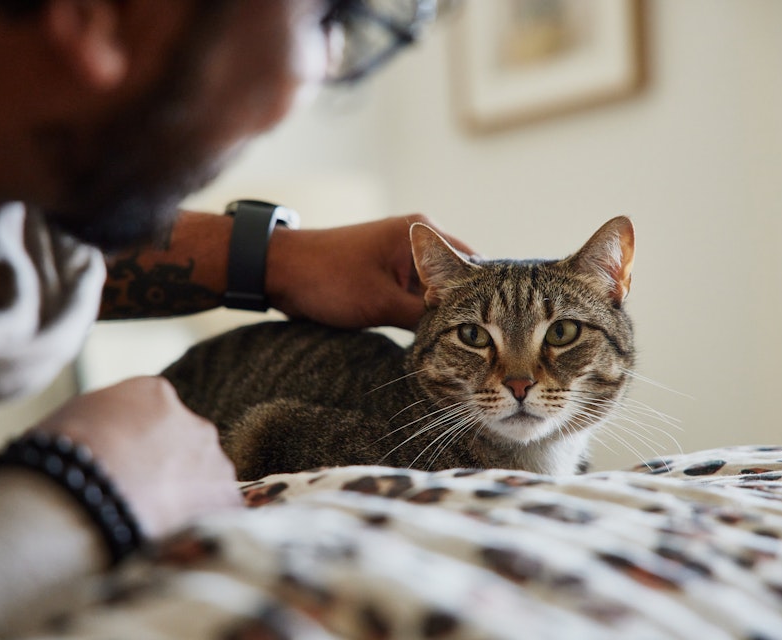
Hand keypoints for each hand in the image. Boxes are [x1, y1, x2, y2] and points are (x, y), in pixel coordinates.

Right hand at [33, 376, 241, 539]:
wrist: (79, 498)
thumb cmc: (59, 460)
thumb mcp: (71, 421)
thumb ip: (101, 421)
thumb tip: (98, 437)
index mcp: (153, 393)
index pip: (155, 415)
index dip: (136, 446)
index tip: (122, 469)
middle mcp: (193, 421)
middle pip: (185, 445)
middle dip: (167, 469)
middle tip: (137, 499)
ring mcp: (213, 460)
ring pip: (205, 479)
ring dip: (186, 498)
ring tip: (152, 526)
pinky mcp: (226, 499)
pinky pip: (220, 513)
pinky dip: (202, 526)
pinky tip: (173, 540)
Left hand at [265, 214, 473, 329]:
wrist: (279, 272)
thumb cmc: (327, 279)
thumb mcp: (381, 302)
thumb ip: (423, 317)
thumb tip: (459, 338)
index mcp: (422, 233)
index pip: (473, 264)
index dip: (487, 296)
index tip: (502, 327)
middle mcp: (417, 242)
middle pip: (458, 279)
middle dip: (465, 310)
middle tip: (486, 345)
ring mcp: (402, 260)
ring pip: (438, 292)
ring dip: (443, 316)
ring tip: (464, 348)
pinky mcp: (388, 277)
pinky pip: (416, 297)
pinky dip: (423, 316)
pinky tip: (433, 341)